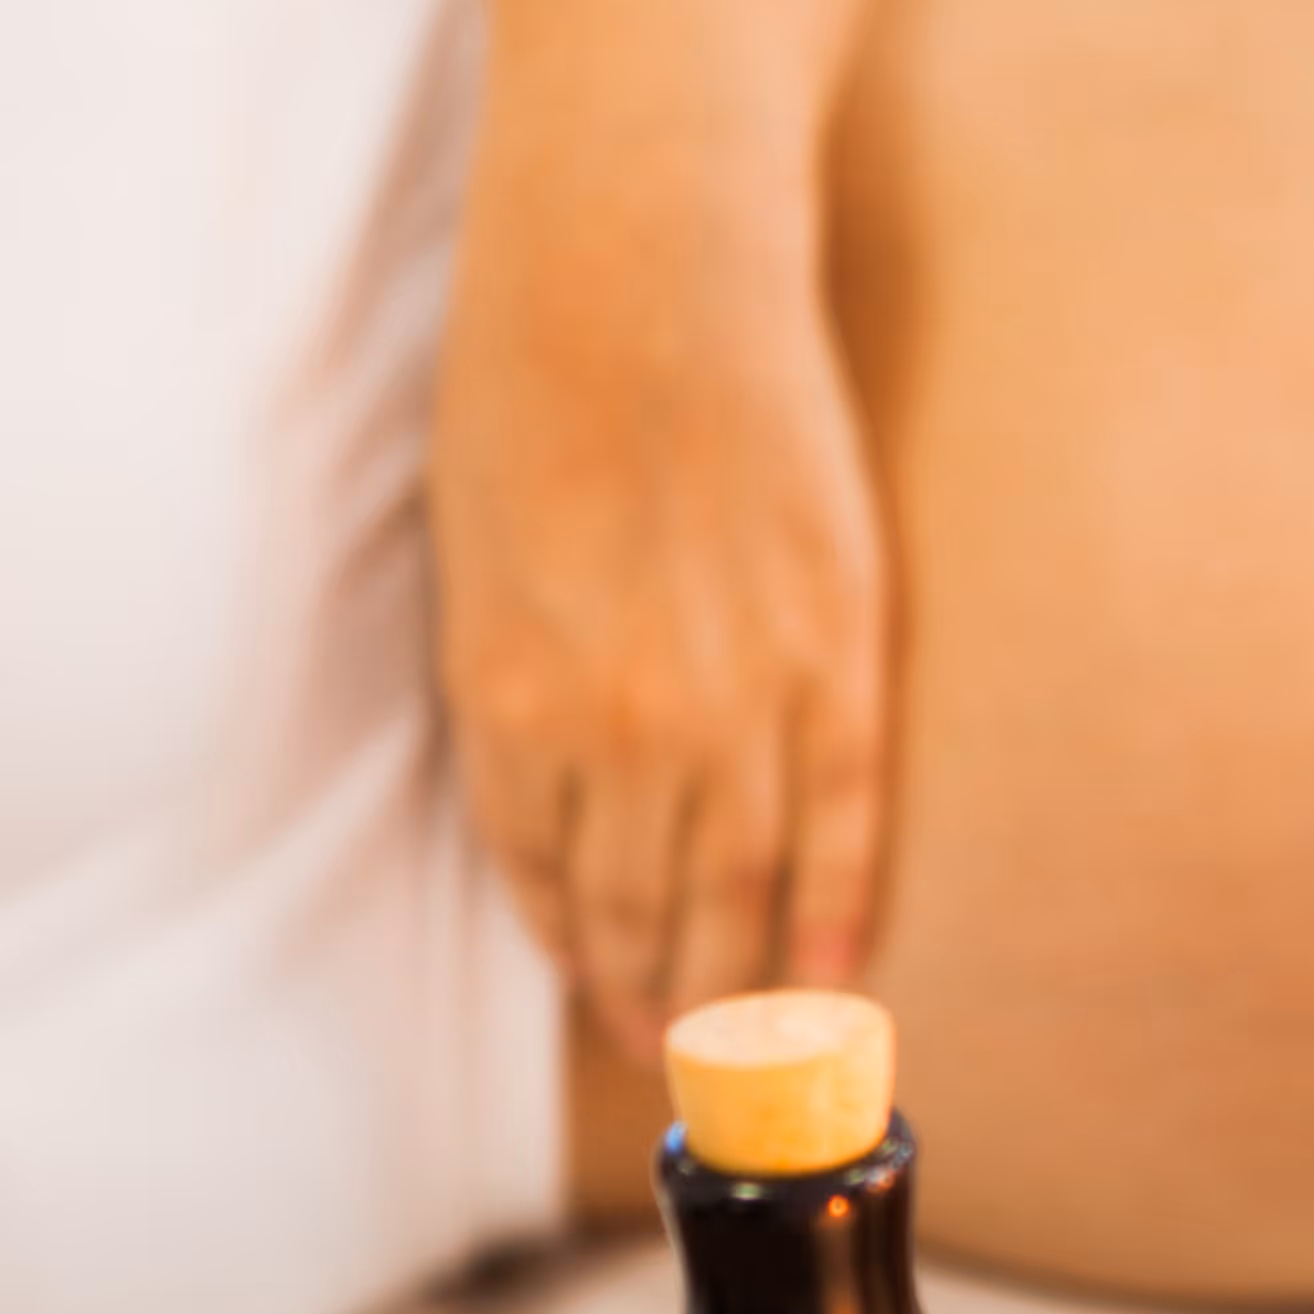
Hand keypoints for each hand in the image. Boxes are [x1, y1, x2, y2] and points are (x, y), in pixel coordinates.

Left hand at [428, 127, 889, 1056]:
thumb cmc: (530, 373)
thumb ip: (512, 678)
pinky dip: (834, 903)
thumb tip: (555, 780)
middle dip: (654, 992)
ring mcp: (738, 689)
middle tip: (675, 1058)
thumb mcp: (471, 547)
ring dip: (741, 978)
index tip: (598, 992)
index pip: (538, 868)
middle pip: (641, 902)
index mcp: (504, 693)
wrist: (644, 256)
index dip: (572, 944)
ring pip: (742, 882)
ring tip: (749, 1044)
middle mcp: (617, 720)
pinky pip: (842, 814)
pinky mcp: (836, 644)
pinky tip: (833, 970)